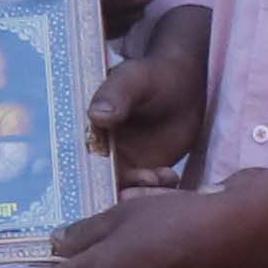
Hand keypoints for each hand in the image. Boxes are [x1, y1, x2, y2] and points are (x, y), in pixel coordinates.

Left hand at [61, 0, 153, 32]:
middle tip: (58, 3)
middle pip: (112, 5)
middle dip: (84, 5)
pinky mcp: (132, 15)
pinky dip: (95, 24)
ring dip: (89, 16)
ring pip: (113, 20)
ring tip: (68, 5)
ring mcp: (140, 0)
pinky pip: (114, 29)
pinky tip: (79, 13)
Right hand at [90, 6, 212, 186]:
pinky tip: (171, 177)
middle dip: (124, 189)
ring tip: (162, 177)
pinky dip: (158, 190)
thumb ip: (116, 94)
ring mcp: (124, 164)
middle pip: (104, 183)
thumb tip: (96, 115)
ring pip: (126, 191)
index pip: (84, 160)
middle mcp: (101, 152)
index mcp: (90, 130)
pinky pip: (147, 190)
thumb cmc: (153, 75)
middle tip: (148, 180)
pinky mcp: (146, 172)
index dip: (99, 174)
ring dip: (143, 192)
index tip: (122, 173)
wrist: (182, 83)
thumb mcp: (134, 79)